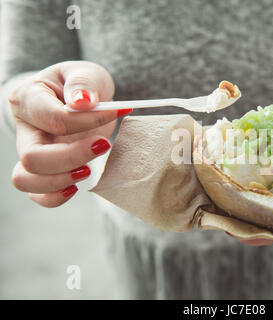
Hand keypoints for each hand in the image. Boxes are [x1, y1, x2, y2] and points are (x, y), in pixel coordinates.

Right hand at [9, 61, 130, 207]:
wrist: (81, 98)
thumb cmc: (82, 84)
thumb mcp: (86, 72)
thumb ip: (83, 82)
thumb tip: (82, 102)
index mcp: (28, 98)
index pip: (54, 118)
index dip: (88, 120)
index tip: (119, 111)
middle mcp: (24, 128)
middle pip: (33, 156)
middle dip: (73, 156)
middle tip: (103, 145)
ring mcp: (30, 152)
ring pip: (26, 180)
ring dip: (61, 179)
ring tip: (87, 170)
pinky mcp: (43, 170)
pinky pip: (37, 195)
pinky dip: (54, 197)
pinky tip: (76, 187)